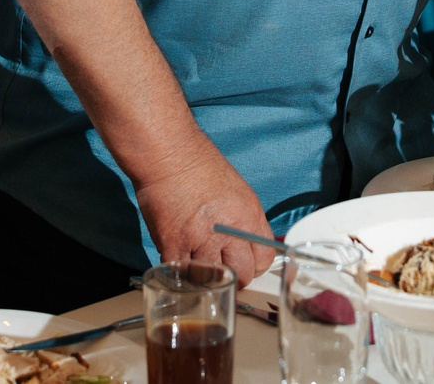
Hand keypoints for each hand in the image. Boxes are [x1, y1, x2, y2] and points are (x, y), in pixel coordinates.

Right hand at [135, 142, 274, 282]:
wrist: (169, 154)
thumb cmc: (200, 166)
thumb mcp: (237, 191)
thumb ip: (243, 221)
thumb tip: (243, 245)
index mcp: (249, 215)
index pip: (264, 258)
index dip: (253, 265)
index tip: (244, 264)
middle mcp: (229, 230)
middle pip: (242, 274)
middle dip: (233, 277)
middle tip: (222, 271)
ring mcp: (201, 240)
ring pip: (211, 279)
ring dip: (205, 277)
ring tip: (199, 267)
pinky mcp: (174, 245)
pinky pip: (182, 274)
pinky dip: (181, 273)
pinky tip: (181, 262)